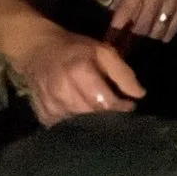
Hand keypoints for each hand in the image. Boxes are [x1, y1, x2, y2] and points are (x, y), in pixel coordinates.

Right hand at [7, 22, 145, 124]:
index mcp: (79, 72)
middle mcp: (63, 91)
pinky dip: (75, 121)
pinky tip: (77, 111)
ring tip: (94, 106)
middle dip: (107, 113)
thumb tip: (139, 95)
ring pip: (80, 123)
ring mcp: (51, 105)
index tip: (128, 104)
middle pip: (94, 115)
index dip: (120, 107)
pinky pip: (65, 126)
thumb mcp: (102, 51)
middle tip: (112, 106)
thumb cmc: (75, 49)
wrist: (37, 50)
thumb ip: (121, 73)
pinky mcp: (44, 115)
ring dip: (91, 117)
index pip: (106, 102)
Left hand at [95, 0, 176, 41]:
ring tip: (140, 40)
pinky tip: (158, 36)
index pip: (125, 11)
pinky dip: (164, 36)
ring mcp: (171, 2)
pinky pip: (173, 27)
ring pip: (156, 30)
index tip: (108, 40)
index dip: (116, 28)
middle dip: (130, 38)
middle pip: (141, 26)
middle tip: (122, 46)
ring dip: (146, 37)